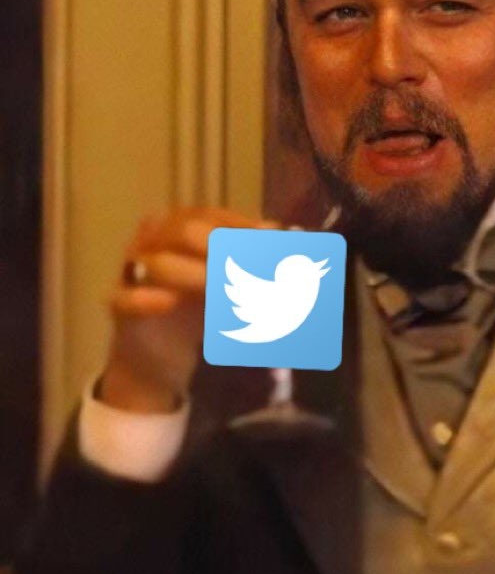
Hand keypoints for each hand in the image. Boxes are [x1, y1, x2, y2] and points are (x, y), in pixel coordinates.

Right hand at [101, 207, 277, 413]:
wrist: (161, 358)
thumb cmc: (201, 310)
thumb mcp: (237, 284)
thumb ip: (260, 262)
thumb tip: (296, 239)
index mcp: (182, 226)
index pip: (213, 216)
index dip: (245, 229)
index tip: (278, 244)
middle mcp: (153, 241)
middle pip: (185, 231)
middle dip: (224, 249)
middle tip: (256, 270)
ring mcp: (131, 272)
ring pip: (157, 262)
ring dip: (197, 276)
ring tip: (228, 293)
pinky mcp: (118, 308)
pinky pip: (124, 298)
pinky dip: (146, 299)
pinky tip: (169, 303)